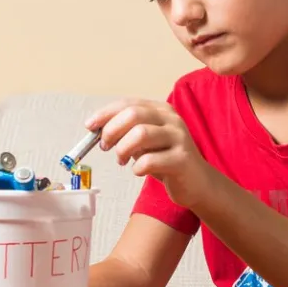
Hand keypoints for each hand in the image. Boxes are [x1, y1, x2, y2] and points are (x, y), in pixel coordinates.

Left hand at [86, 98, 215, 208]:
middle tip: (105, 146)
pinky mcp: (182, 159)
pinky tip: (139, 171)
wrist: (197, 182)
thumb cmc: (167, 160)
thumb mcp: (146, 142)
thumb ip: (127, 132)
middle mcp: (172, 120)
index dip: (106, 114)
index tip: (90, 126)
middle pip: (134, 115)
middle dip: (112, 130)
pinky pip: (150, 161)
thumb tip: (97, 130)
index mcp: (161, 111)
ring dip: (123, 149)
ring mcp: (179, 138)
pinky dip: (137, 167)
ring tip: (121, 160)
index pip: (129, 104)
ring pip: (141, 134)